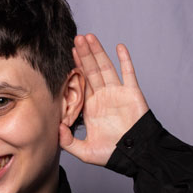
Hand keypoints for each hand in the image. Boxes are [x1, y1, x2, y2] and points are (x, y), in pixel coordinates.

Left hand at [59, 33, 148, 165]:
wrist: (135, 155)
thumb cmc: (112, 155)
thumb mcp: (85, 152)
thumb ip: (68, 142)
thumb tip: (56, 128)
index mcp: (92, 107)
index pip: (82, 82)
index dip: (76, 67)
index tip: (69, 53)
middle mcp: (103, 97)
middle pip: (92, 70)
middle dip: (84, 54)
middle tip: (76, 39)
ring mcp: (118, 93)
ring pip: (106, 67)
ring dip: (98, 52)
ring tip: (89, 37)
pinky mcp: (132, 92)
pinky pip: (129, 73)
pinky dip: (125, 60)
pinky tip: (119, 46)